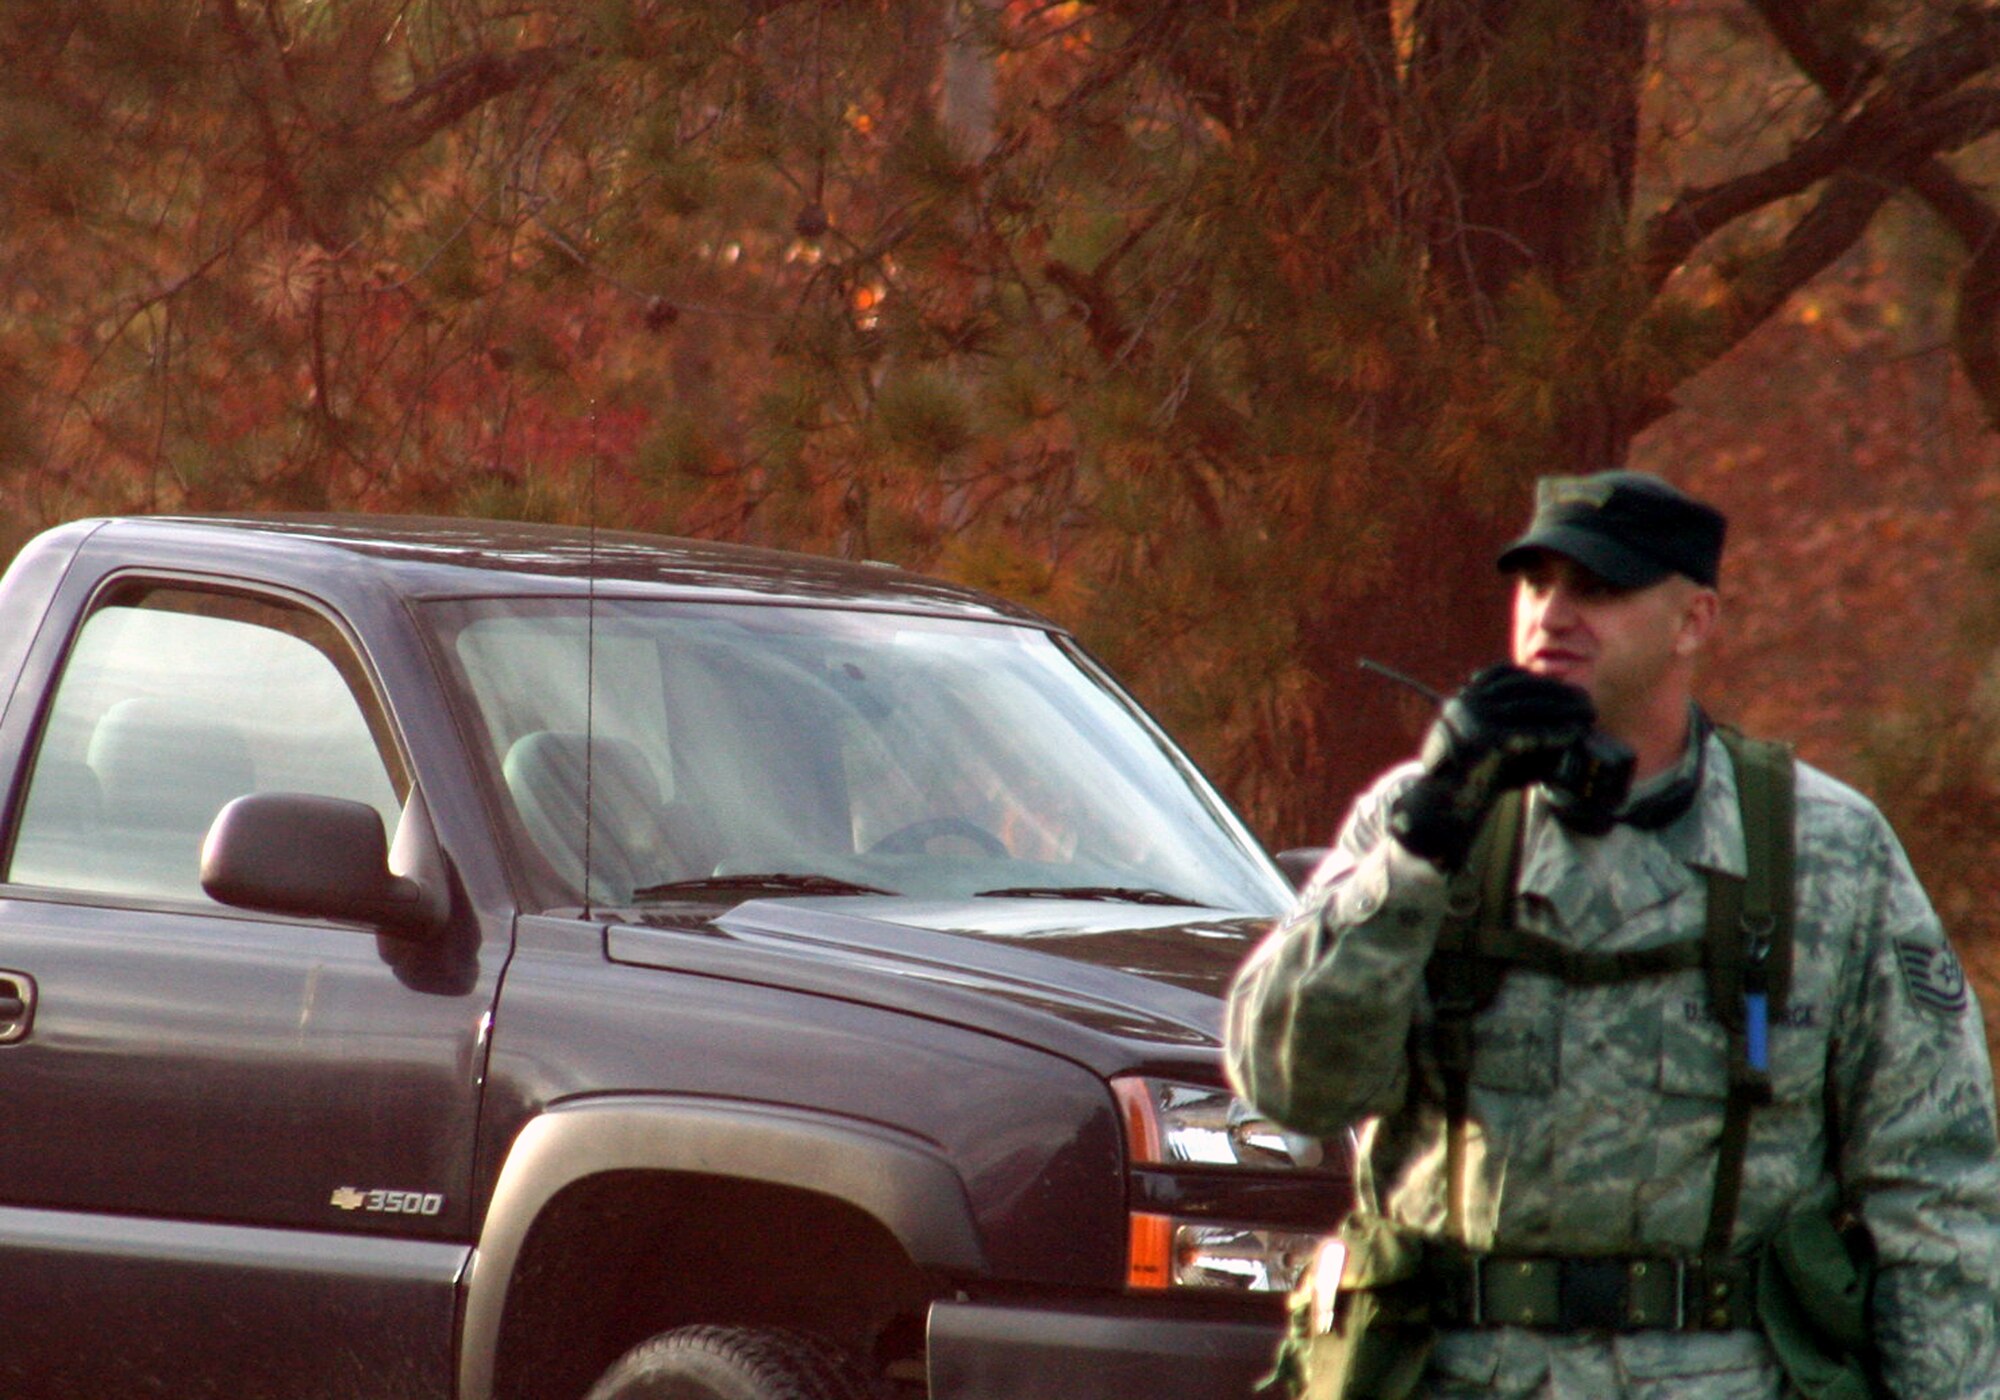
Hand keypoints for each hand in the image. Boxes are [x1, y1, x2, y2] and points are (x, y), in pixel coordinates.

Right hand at [1388, 664, 1595, 868]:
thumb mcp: (1492, 742)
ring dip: (1564, 708)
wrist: (1445, 804)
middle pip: (1521, 686)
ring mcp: (1475, 720)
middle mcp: (1467, 703)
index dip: (1535, 678)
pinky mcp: (1486, 740)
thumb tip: (1555, 714)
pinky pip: (1529, 731)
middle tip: (1585, 700)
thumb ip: (1516, 724)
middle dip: (1557, 691)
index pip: (1501, 674)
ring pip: (1529, 705)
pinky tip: (1574, 733)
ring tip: (1588, 714)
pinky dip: (1555, 731)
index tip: (1561, 686)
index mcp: (1462, 699)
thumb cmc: (1475, 775)